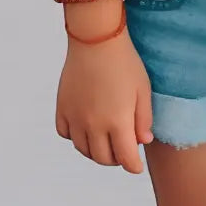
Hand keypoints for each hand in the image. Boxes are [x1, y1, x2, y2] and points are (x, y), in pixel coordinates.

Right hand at [55, 13, 153, 172]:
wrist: (96, 39)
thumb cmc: (124, 61)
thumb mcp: (143, 89)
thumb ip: (144, 119)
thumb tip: (142, 141)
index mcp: (117, 121)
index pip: (125, 158)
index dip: (133, 166)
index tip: (136, 166)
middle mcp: (93, 124)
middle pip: (102, 158)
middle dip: (115, 159)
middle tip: (123, 151)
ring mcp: (75, 117)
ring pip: (83, 149)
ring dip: (95, 151)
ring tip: (106, 142)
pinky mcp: (62, 107)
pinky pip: (65, 133)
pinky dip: (75, 137)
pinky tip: (85, 128)